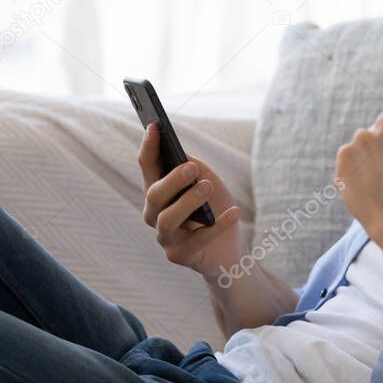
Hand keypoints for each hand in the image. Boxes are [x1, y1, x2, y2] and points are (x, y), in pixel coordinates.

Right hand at [138, 123, 242, 276]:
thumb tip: (182, 156)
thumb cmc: (215, 210)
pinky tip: (234, 212)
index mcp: (159, 192)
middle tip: (192, 168)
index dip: (149, 147)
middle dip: (172, 180)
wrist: (229, 249)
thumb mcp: (208, 182)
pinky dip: (218, 225)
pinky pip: (198, 240)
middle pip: (154, 195)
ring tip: (207, 186)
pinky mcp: (180, 256)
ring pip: (167, 219)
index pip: (147, 167)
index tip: (155, 126)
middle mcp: (154, 214)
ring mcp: (164, 237)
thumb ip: (194, 169)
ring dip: (188, 201)